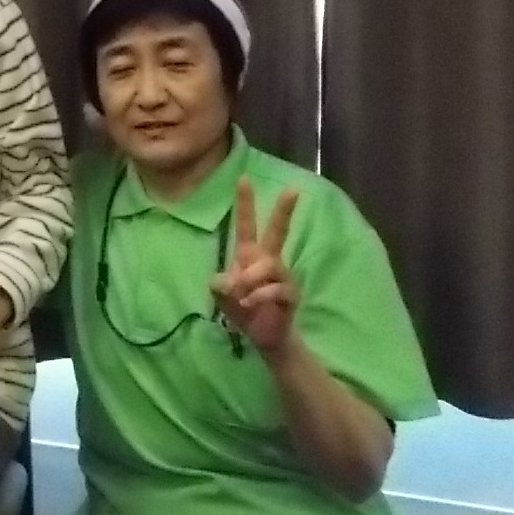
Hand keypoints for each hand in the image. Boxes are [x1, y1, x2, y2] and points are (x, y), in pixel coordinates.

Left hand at [211, 178, 299, 354]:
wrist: (264, 336)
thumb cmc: (242, 308)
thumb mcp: (222, 295)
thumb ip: (220, 284)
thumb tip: (229, 280)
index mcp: (250, 255)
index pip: (247, 225)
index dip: (245, 204)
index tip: (243, 178)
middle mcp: (269, 260)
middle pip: (278, 231)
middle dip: (283, 211)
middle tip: (293, 189)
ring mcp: (283, 276)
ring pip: (269, 265)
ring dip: (250, 280)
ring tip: (242, 296)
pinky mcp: (291, 293)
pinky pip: (275, 288)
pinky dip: (258, 297)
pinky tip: (249, 304)